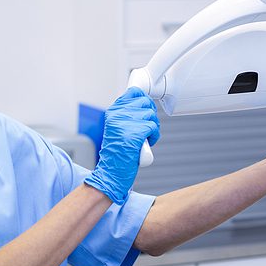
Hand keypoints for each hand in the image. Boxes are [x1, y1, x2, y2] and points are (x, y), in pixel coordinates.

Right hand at [84, 87, 160, 204]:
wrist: (111, 173)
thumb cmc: (116, 154)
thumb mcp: (118, 129)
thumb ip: (127, 116)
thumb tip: (145, 105)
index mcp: (113, 112)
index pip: (133, 92)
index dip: (144, 100)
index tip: (145, 109)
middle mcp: (118, 114)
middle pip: (145, 102)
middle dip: (150, 115)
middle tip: (146, 128)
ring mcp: (126, 123)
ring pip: (151, 115)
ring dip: (153, 128)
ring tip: (144, 138)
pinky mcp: (135, 133)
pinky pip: (153, 127)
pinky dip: (154, 136)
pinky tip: (146, 143)